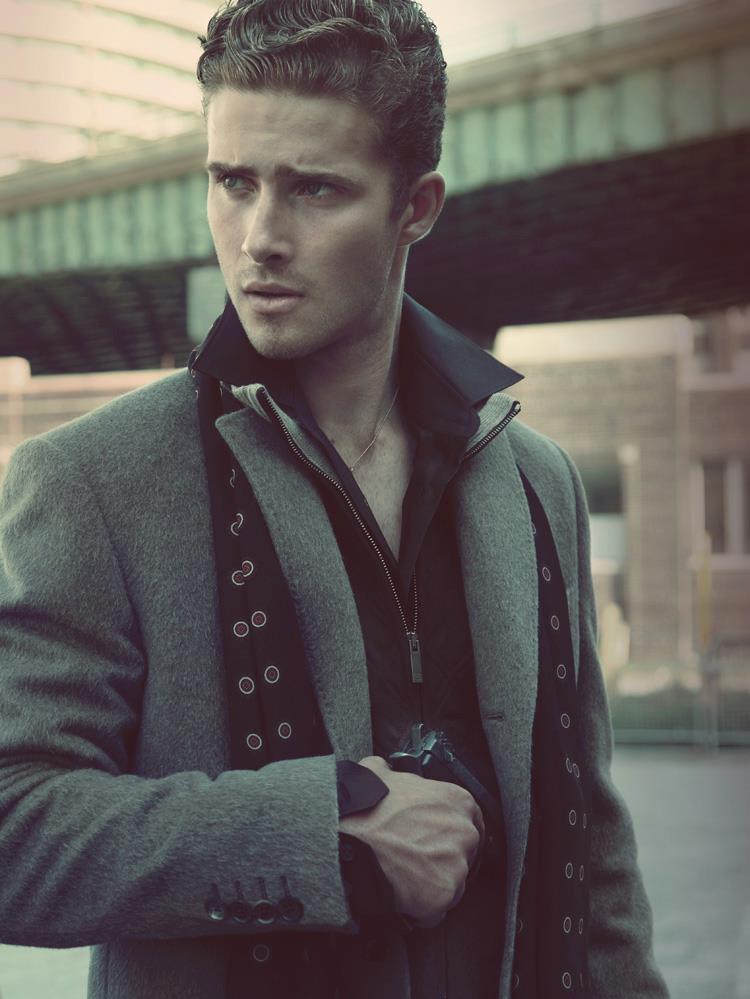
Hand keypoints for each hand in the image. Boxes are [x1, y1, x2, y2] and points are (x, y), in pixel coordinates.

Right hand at [339, 755, 483, 926]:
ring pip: (451, 882)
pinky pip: (435, 910)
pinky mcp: (443, 895)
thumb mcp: (379, 773)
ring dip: (430, 883)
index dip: (450, 832)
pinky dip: (419, 909)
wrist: (345, 842)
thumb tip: (388, 769)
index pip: (470, 820)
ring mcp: (456, 866)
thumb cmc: (363, 809)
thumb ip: (395, 772)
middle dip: (442, 859)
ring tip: (402, 876)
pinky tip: (400, 895)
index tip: (438, 840)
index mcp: (457, 800)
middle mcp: (464, 832)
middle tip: (414, 859)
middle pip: (464, 854)